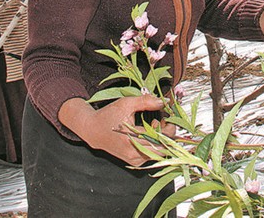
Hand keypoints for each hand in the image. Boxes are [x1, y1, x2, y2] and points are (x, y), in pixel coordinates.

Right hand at [61, 95, 175, 165]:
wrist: (93, 130)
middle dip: (168, 134)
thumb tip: (162, 101)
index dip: (170, 128)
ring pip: (159, 153)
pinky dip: (155, 144)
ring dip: (162, 139)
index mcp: (132, 141)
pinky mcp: (134, 161)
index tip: (168, 117)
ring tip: (153, 125)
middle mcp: (134, 154)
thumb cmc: (108, 116)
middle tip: (164, 121)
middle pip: (164, 149)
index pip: (161, 140)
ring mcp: (135, 160)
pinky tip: (148, 133)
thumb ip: (145, 102)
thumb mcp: (126, 104)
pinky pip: (152, 155)